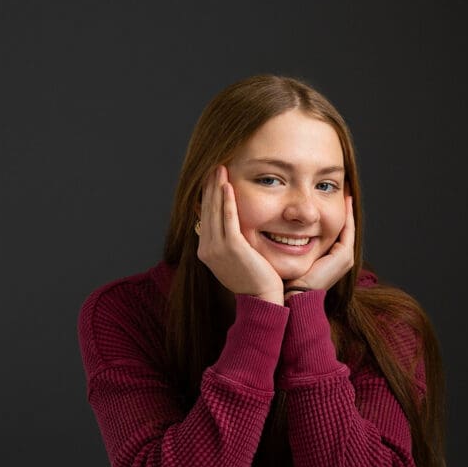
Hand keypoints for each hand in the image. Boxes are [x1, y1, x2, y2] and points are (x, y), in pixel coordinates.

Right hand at [197, 165, 284, 304]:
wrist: (262, 300)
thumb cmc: (254, 281)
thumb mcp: (235, 261)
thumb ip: (229, 244)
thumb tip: (230, 229)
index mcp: (206, 251)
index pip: (205, 217)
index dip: (208, 196)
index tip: (211, 179)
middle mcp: (207, 249)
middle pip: (207, 210)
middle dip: (210, 186)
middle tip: (213, 166)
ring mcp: (217, 248)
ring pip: (215, 211)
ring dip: (217, 187)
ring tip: (219, 168)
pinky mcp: (232, 247)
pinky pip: (228, 219)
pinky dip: (226, 201)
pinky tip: (228, 186)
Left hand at [284, 195, 354, 297]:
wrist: (293, 296)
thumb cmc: (285, 280)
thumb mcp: (284, 257)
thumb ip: (283, 244)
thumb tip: (269, 227)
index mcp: (327, 260)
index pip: (330, 232)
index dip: (326, 214)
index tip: (321, 195)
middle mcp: (339, 259)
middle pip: (341, 227)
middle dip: (339, 208)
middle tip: (340, 187)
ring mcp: (344, 258)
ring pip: (346, 226)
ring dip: (345, 208)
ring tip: (345, 188)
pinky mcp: (344, 256)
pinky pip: (347, 229)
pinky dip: (347, 214)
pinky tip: (345, 198)